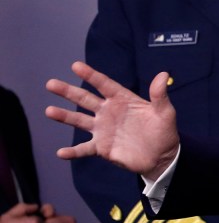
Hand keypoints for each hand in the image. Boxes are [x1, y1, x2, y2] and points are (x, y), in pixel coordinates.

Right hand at [45, 61, 179, 177]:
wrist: (162, 156)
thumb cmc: (164, 131)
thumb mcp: (165, 112)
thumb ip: (160, 95)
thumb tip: (164, 74)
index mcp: (122, 100)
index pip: (104, 85)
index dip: (91, 75)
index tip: (76, 65)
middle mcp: (108, 112)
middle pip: (85, 99)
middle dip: (68, 92)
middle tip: (51, 84)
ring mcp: (103, 130)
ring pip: (79, 121)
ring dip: (64, 116)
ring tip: (49, 111)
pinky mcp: (102, 148)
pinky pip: (84, 149)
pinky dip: (72, 152)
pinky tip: (60, 153)